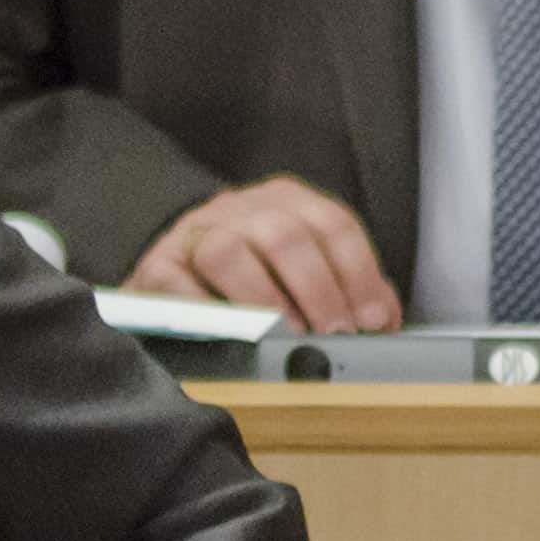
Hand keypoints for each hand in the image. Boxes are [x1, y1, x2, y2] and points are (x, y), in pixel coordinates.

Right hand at [129, 178, 399, 332]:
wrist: (174, 264)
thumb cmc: (252, 276)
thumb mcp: (304, 269)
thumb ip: (345, 289)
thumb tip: (381, 322)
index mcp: (286, 202)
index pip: (332, 224)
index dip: (358, 274)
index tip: (371, 321)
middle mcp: (241, 208)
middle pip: (285, 235)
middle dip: (317, 290)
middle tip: (333, 336)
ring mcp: (196, 234)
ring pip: (229, 251)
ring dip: (264, 300)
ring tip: (285, 338)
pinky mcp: (158, 266)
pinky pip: (178, 284)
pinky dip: (207, 312)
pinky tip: (232, 336)